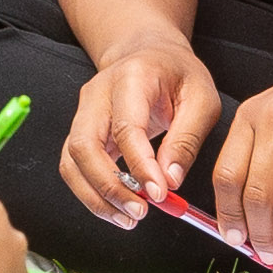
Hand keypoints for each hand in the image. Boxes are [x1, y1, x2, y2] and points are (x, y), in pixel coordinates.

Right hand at [60, 35, 221, 227]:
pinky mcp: (80, 131)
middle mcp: (97, 94)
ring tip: (128, 218)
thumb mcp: (201, 98)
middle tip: (139, 211)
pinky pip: (74, 167)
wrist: (149, 54)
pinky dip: (91, 193)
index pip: (127, 128)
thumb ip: (186, 138)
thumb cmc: (177, 74)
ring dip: (96, 196)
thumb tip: (170, 181)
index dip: (140, 166)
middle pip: (85, 146)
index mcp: (131, 77)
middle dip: (109, 186)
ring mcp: (83, 113)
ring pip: (72, 161)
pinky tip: (116, 207)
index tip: (159, 194)